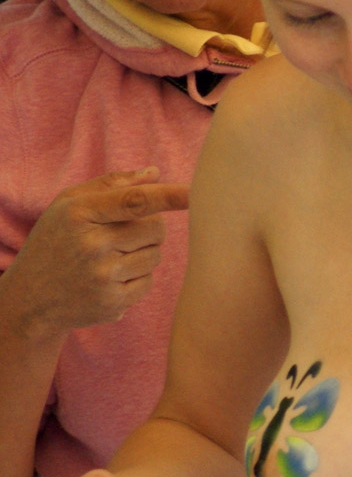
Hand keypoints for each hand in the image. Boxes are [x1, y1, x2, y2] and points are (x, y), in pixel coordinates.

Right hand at [5, 168, 189, 335]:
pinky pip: (149, 282)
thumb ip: (112, 185)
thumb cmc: (57, 240)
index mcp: (80, 213)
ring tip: (113, 257)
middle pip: (156, 228)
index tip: (196, 193)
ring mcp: (102, 277)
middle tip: (125, 233)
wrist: (31, 297)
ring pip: (156, 255)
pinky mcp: (112, 302)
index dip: (169, 197)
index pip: (135, 202)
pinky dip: (137, 278)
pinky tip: (111, 279)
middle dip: (150, 228)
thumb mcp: (69, 205)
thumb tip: (155, 173)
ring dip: (144, 253)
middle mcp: (91, 245)